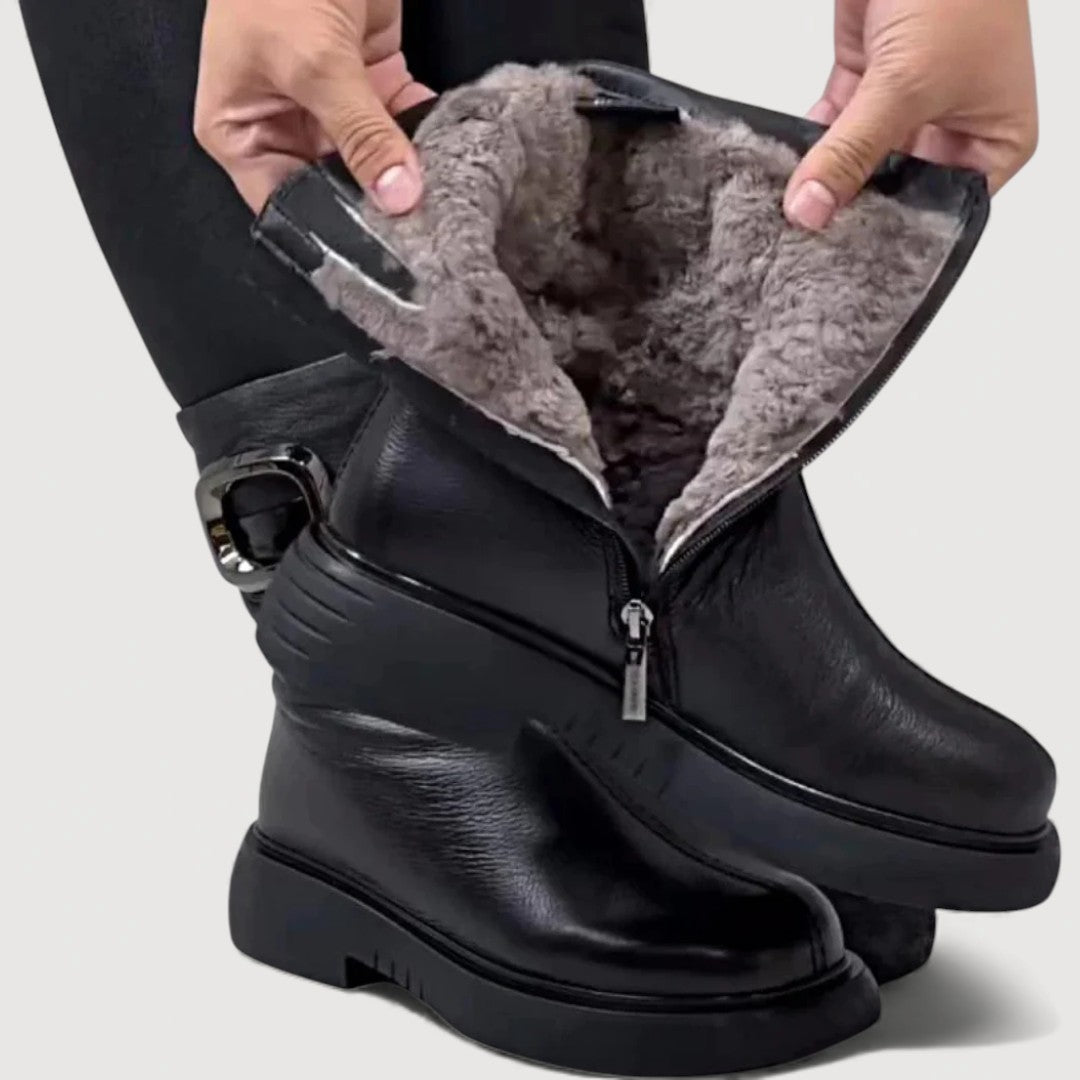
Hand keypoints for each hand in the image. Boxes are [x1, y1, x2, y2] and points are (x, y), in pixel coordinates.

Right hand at [195, 0, 432, 212]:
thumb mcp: (314, 61)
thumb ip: (360, 133)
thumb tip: (397, 197)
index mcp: (239, 131)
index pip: (283, 205)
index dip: (328, 232)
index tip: (378, 254)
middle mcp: (281, 125)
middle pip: (333, 189)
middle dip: (376, 206)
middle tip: (421, 233)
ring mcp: (328, 105)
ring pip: (372, 160)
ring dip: (405, 175)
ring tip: (440, 202)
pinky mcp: (370, 79)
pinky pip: (399, 122)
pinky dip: (424, 135)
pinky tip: (449, 155)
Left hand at [785, 0, 1037, 229]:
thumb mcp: (906, 87)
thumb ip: (852, 153)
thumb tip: (811, 210)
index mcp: (996, 142)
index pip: (944, 211)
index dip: (898, 235)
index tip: (848, 257)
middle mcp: (954, 129)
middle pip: (896, 191)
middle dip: (854, 209)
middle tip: (809, 240)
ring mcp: (908, 107)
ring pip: (860, 163)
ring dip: (827, 180)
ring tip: (791, 212)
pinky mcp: (868, 83)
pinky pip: (835, 130)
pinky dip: (810, 146)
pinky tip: (785, 171)